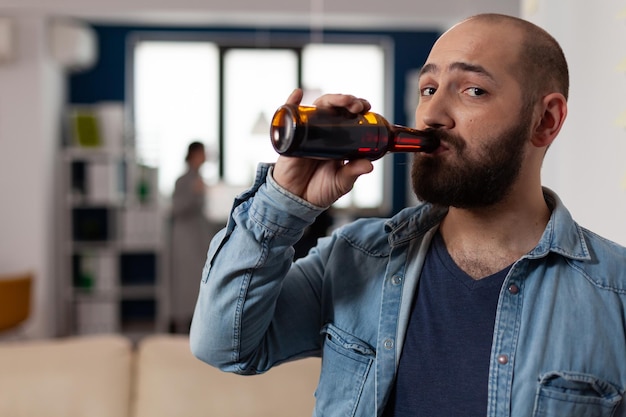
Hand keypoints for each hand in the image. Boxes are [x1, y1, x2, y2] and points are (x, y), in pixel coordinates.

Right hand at [272, 88, 373, 206]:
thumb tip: (369, 165)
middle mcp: (323, 132)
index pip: (348, 116)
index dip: (357, 108)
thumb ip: (353, 172)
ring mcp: (307, 132)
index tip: (367, 108)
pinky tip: (297, 94)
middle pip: (335, 108)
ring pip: (318, 108)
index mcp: (338, 140)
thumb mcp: (341, 182)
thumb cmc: (319, 190)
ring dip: (331, 99)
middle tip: (357, 105)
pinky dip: (291, 102)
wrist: (297, 201)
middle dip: (348, 101)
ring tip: (343, 101)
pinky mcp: (290, 138)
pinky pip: (289, 116)